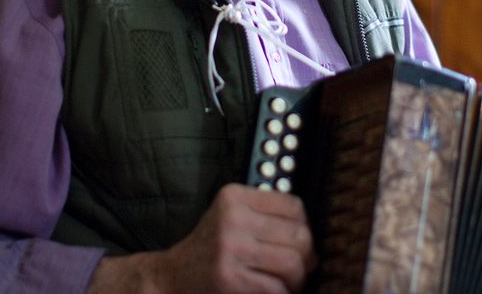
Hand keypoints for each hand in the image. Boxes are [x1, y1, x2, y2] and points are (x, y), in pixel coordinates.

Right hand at [88, 183, 315, 292]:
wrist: (170, 277)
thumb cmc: (210, 248)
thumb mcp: (231, 216)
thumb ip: (264, 214)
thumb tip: (310, 237)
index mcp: (234, 197)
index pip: (293, 205)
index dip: (304, 226)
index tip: (298, 241)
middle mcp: (233, 219)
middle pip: (299, 235)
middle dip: (306, 256)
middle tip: (300, 267)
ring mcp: (231, 249)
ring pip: (293, 263)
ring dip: (297, 280)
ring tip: (286, 283)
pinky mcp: (230, 280)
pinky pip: (277, 289)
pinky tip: (272, 293)